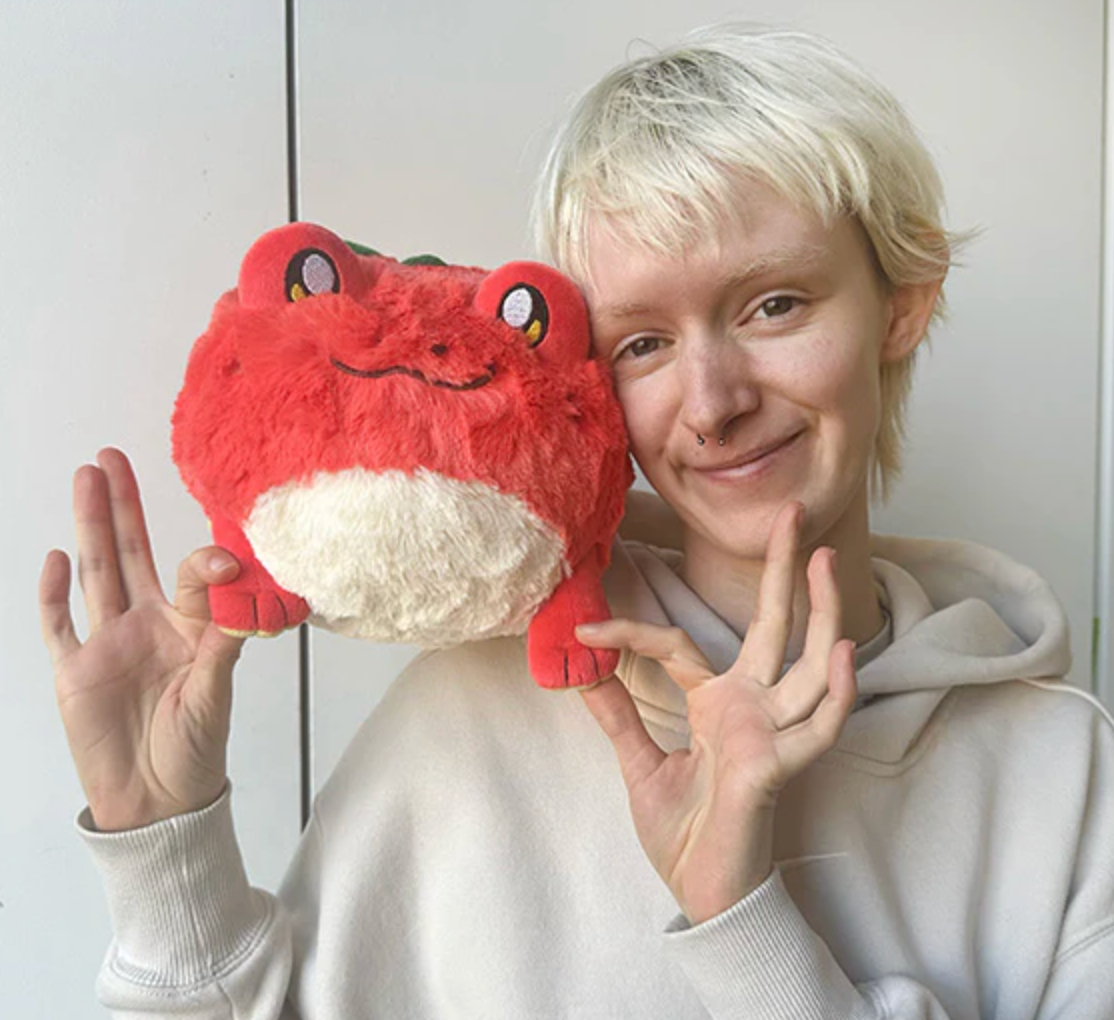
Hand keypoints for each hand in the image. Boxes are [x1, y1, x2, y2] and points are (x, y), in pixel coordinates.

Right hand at [39, 448, 245, 830]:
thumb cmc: (196, 748)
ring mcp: (108, 643)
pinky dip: (52, 593)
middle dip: (123, 505)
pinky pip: (58, 625)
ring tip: (87, 479)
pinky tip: (56, 556)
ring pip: (96, 573)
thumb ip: (223, 637)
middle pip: (132, 554)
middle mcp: (148, 625)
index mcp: (190, 627)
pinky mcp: (75, 671)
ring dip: (90, 527)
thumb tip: (239, 583)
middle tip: (113, 457)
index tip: (227, 559)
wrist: (157, 802)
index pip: (194, 578)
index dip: (207, 563)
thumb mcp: (216, 691)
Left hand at [575, 502, 856, 923]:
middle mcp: (749, 709)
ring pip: (806, 667)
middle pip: (774, 629)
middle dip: (786, 574)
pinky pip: (815, 730)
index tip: (581, 630)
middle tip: (793, 515)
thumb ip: (618, 718)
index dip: (631, 633)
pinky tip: (838, 654)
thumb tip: (579, 676)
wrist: (702, 895)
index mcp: (716, 704)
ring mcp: (769, 735)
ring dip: (820, 615)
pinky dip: (832, 695)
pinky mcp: (778, 770)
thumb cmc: (685, 833)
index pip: (676, 647)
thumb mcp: (640, 765)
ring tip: (825, 562)